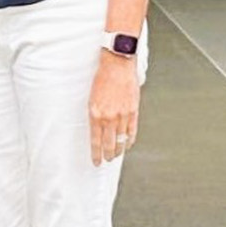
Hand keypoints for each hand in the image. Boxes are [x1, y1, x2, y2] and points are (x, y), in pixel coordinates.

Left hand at [88, 50, 140, 165]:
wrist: (117, 64)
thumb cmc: (102, 78)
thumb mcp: (92, 98)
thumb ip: (96, 114)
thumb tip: (97, 130)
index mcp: (95, 114)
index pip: (96, 141)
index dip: (96, 154)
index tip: (96, 162)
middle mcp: (109, 117)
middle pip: (109, 145)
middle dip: (107, 155)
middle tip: (106, 160)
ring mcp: (122, 115)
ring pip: (121, 140)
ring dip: (118, 150)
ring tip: (116, 155)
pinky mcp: (133, 111)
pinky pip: (132, 132)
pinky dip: (129, 140)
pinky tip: (127, 144)